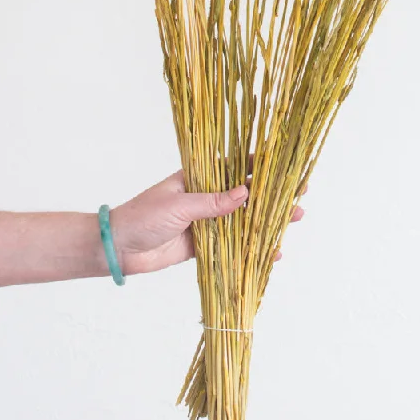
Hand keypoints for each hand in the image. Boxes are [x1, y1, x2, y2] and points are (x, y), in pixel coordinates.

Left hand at [109, 169, 304, 275]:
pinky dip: (251, 248)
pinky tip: (271, 252)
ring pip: (243, 220)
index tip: (285, 168)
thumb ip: (212, 203)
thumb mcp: (179, 205)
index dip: (261, 168)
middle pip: (246, 195)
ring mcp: (206, 222)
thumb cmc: (143, 216)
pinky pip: (233, 246)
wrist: (118, 247)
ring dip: (267, 221)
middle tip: (300, 196)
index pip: (235, 168)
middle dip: (272, 196)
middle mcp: (206, 197)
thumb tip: (245, 194)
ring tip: (294, 219)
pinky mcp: (203, 245)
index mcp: (198, 178)